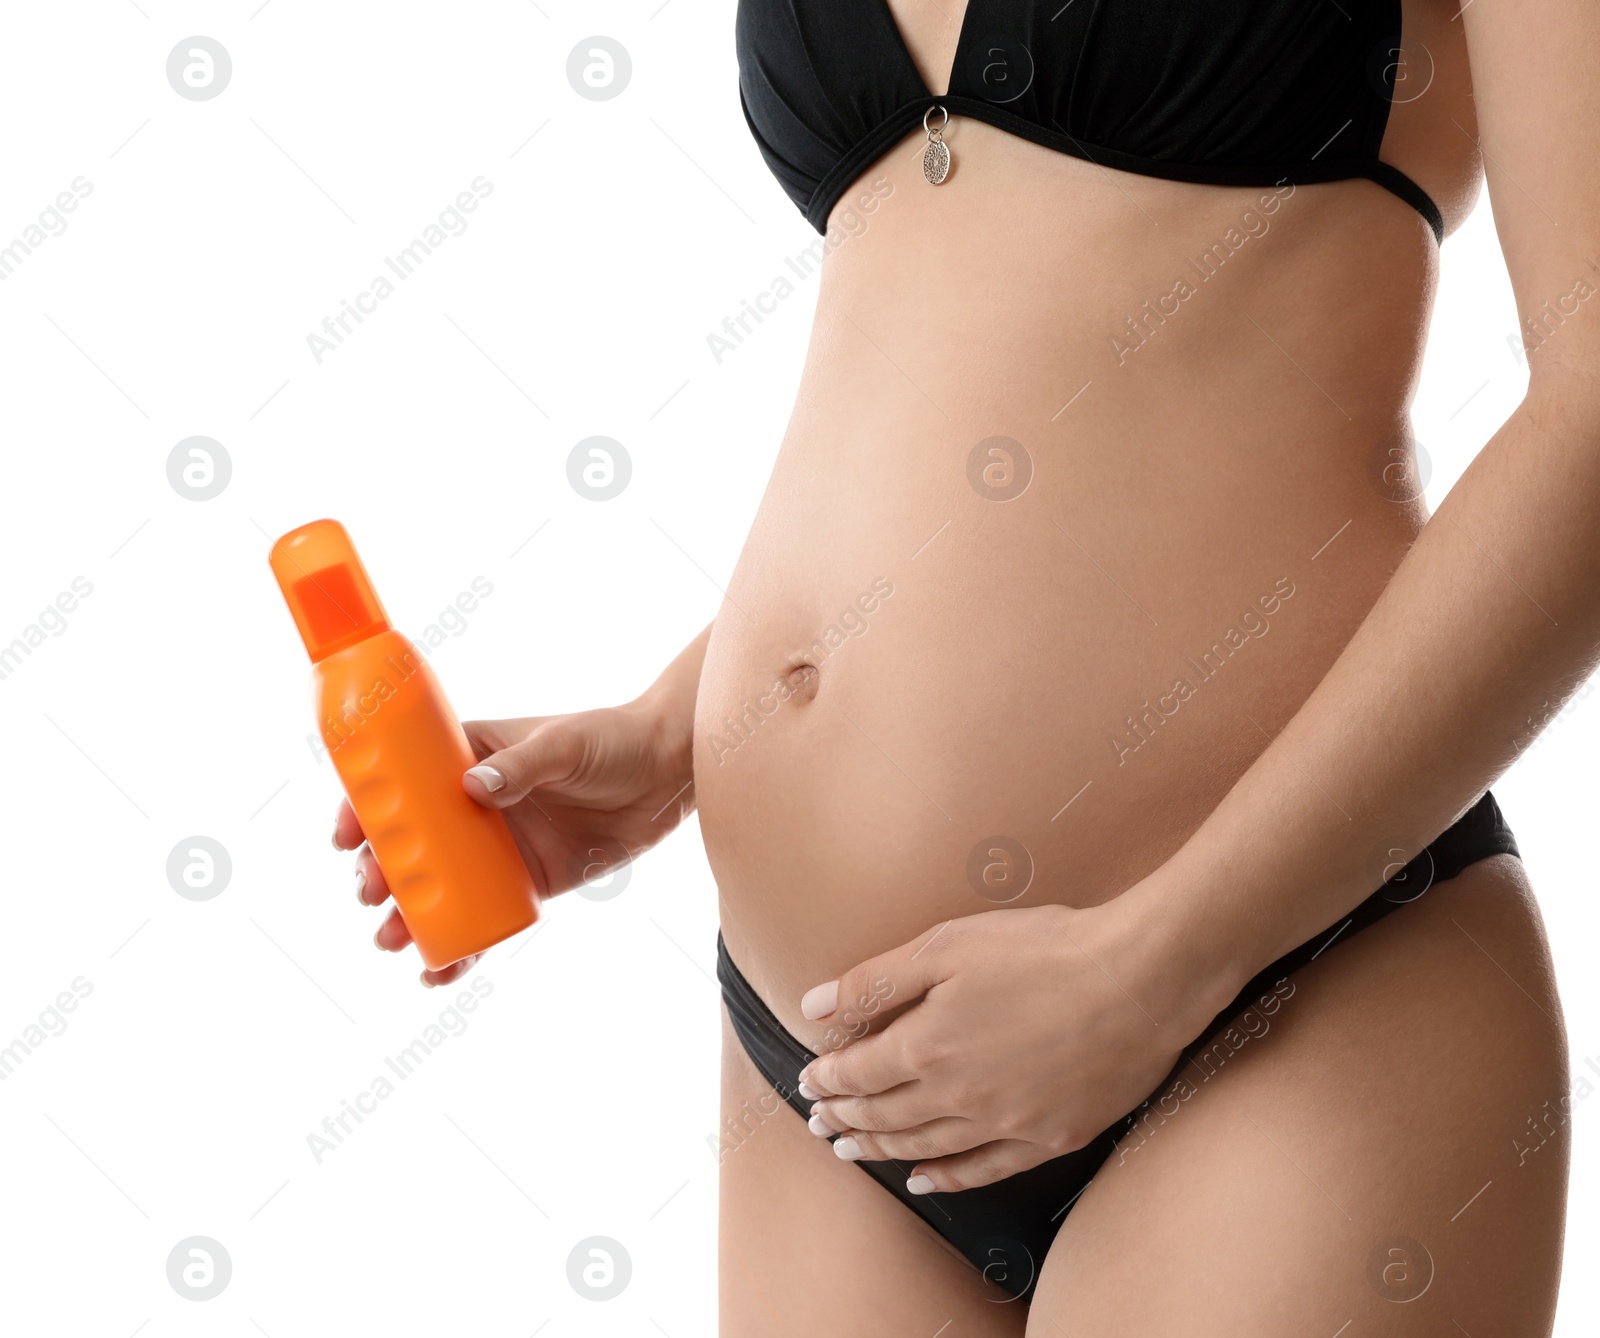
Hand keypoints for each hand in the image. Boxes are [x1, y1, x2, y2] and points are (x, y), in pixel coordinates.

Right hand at [334, 697, 694, 985]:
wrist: (669, 773)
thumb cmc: (613, 738)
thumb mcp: (565, 744)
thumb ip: (524, 765)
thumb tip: (472, 788)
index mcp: (470, 756)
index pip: (401, 779)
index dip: (364, 806)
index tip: (344, 834)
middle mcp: (473, 804)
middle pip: (410, 841)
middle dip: (380, 871)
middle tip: (371, 892)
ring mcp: (499, 847)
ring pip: (438, 886)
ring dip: (407, 916)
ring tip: (390, 940)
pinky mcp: (528, 882)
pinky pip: (483, 918)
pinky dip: (460, 946)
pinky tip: (439, 972)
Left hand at [797, 898, 1223, 1191]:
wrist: (1142, 978)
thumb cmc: (1045, 949)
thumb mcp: (948, 946)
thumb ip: (875, 981)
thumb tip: (812, 1007)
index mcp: (928, 1045)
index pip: (859, 1074)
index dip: (828, 1078)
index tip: (808, 1080)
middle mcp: (959, 1096)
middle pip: (886, 1116)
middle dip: (845, 1118)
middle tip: (818, 1121)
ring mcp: (1007, 1124)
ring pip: (926, 1147)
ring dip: (881, 1150)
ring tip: (850, 1150)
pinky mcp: (1051, 1137)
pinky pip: (984, 1170)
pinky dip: (946, 1178)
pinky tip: (922, 1180)